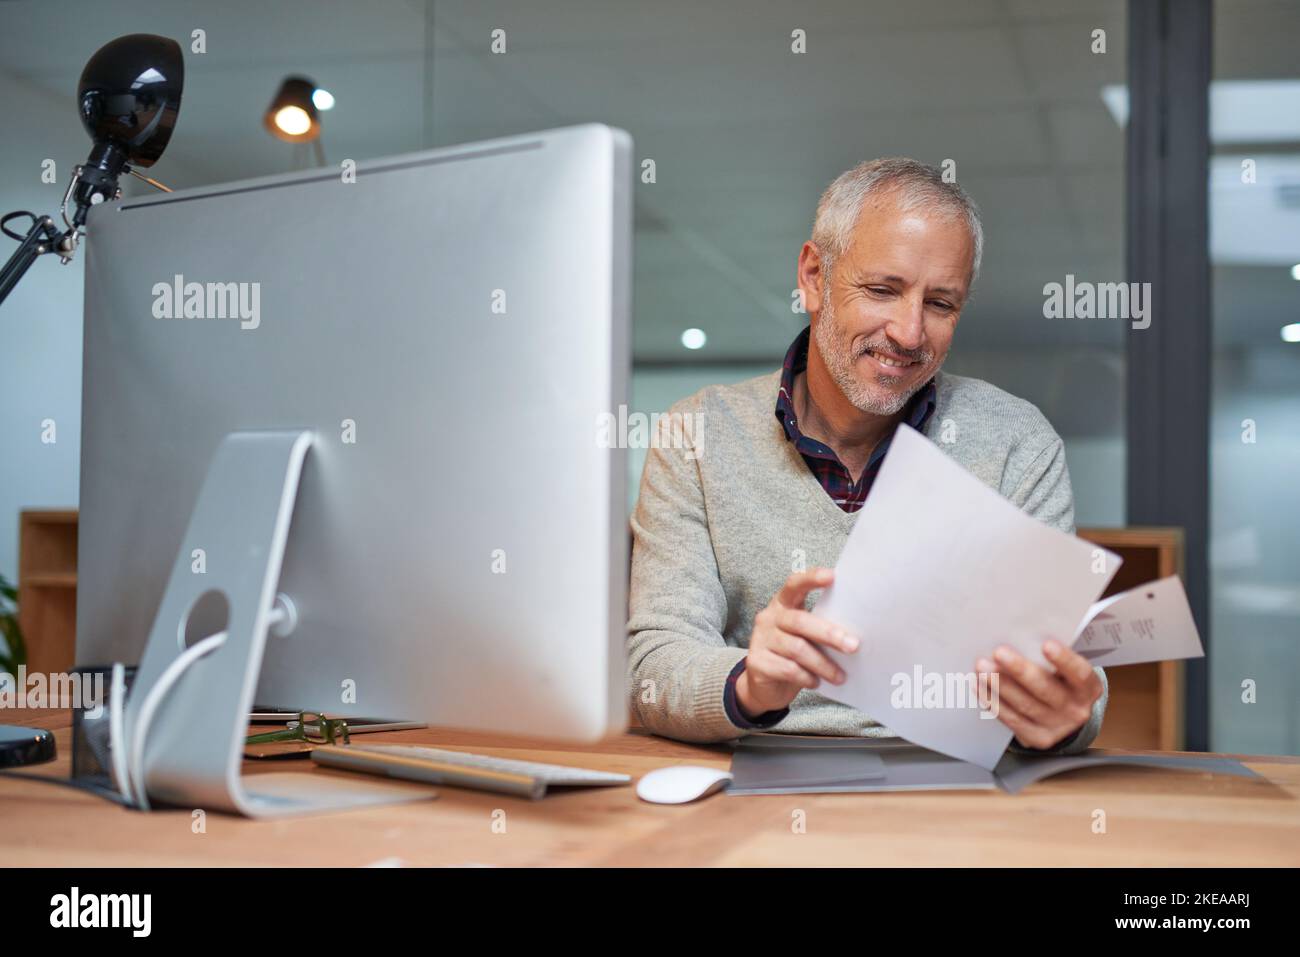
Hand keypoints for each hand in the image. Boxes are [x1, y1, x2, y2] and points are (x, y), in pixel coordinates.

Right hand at [736, 567, 858, 718]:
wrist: (764, 686)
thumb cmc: (792, 656)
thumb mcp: (805, 637)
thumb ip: (819, 630)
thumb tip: (853, 636)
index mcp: (782, 604)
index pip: (794, 585)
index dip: (811, 579)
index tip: (832, 576)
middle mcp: (768, 617)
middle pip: (800, 621)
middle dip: (829, 634)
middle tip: (853, 646)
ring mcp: (759, 639)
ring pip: (797, 649)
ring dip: (823, 665)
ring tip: (840, 676)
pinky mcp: (756, 662)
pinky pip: (788, 669)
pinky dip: (807, 677)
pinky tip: (815, 682)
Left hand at [975, 639, 1101, 749]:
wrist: (1064, 718)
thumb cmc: (1060, 681)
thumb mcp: (1065, 670)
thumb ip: (1051, 657)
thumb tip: (1019, 636)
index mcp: (1088, 688)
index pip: (1080, 673)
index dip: (1064, 660)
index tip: (1046, 645)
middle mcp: (1076, 710)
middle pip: (1046, 689)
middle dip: (1020, 670)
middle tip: (999, 652)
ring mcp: (1057, 727)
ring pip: (1025, 705)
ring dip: (1000, 684)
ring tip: (982, 667)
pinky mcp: (1037, 738)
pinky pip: (1011, 719)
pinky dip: (993, 701)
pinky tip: (979, 686)